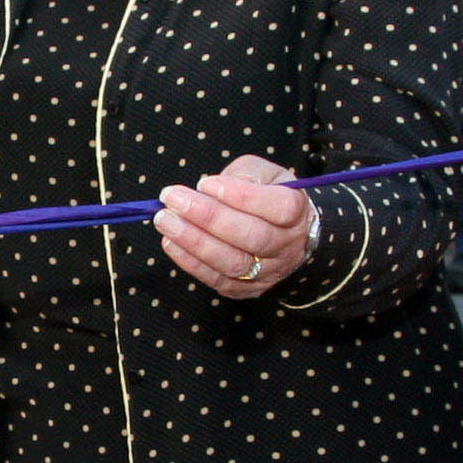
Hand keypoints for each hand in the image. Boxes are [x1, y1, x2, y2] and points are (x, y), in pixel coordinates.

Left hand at [157, 155, 311, 299]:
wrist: (285, 234)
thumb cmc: (269, 196)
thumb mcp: (265, 173)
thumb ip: (244, 174)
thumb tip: (211, 188)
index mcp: (297, 212)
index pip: (278, 207)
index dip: (241, 196)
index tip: (205, 183)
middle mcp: (287, 246)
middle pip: (252, 236)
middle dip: (208, 217)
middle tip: (173, 200)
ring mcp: (269, 272)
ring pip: (233, 263)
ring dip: (194, 242)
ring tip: (165, 220)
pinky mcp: (247, 289)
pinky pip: (218, 280)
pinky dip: (190, 262)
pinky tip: (171, 242)